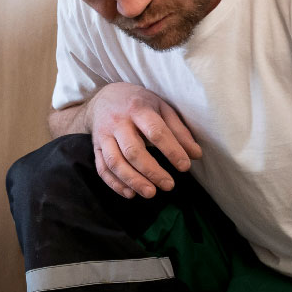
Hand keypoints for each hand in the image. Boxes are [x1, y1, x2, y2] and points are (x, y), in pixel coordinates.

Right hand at [84, 83, 201, 197]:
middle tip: (169, 185)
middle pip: (132, 150)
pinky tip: (131, 193)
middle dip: (151, 170)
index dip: (171, 150)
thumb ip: (179, 131)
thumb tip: (196, 155)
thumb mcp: (162, 108)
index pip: (155, 131)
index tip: (184, 166)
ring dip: (133, 180)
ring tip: (151, 193)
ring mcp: (104, 135)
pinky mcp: (96, 148)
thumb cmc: (139, 104)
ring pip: (114, 162)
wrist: (104, 97)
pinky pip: (102, 169)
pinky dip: (115, 184)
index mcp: (138, 108)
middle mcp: (118, 122)